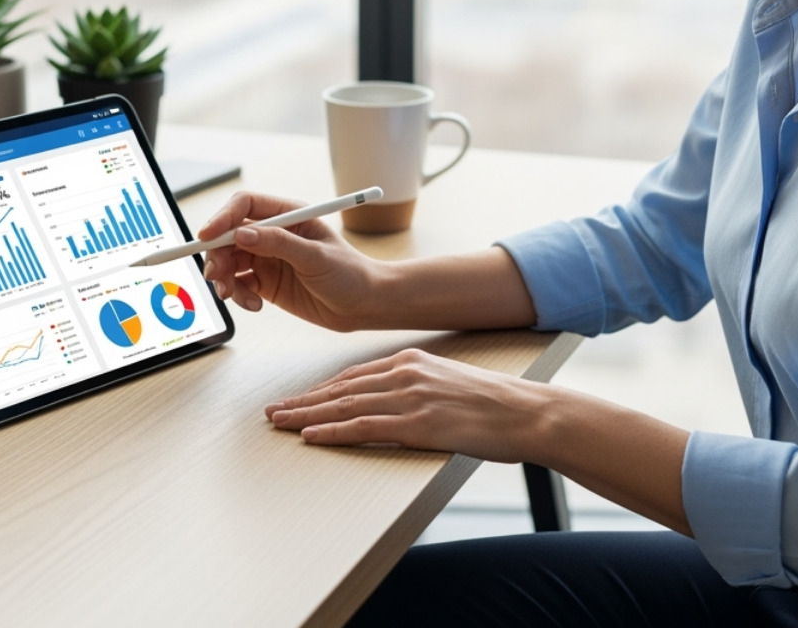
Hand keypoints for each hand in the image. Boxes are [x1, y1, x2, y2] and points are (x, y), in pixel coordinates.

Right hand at [198, 191, 379, 330]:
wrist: (364, 306)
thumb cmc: (350, 274)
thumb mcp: (316, 256)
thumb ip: (279, 243)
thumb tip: (242, 233)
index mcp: (289, 215)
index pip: (244, 206)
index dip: (222, 218)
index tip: (206, 236)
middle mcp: (274, 233)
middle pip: (229, 235)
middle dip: (217, 255)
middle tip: (216, 277)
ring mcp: (268, 258)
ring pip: (229, 262)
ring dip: (223, 279)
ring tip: (234, 297)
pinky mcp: (266, 282)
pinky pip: (238, 284)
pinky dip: (238, 295)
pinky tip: (255, 306)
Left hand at [264, 348, 545, 462]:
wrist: (525, 412)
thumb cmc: (493, 404)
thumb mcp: (449, 382)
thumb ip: (418, 387)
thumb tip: (396, 404)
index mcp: (411, 361)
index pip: (353, 376)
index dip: (320, 390)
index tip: (297, 399)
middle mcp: (405, 373)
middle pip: (340, 389)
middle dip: (303, 401)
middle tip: (272, 411)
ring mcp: (410, 398)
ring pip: (344, 406)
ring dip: (306, 416)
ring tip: (280, 424)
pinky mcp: (418, 424)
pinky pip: (363, 427)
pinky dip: (332, 432)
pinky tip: (311, 436)